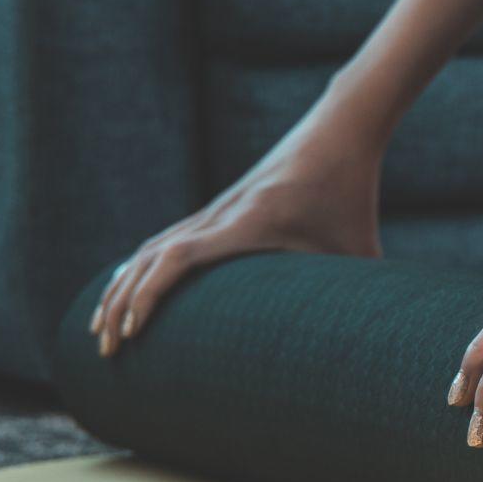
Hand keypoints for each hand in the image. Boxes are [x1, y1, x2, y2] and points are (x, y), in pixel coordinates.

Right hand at [90, 112, 384, 356]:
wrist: (341, 130)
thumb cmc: (352, 192)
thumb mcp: (360, 248)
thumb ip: (366, 296)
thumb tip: (380, 345)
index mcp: (248, 223)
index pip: (178, 257)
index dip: (147, 294)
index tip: (131, 332)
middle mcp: (221, 214)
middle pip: (149, 258)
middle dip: (121, 305)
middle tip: (105, 351)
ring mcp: (216, 209)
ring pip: (152, 247)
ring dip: (122, 287)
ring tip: (102, 328)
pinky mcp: (222, 206)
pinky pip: (169, 238)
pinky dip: (142, 263)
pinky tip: (128, 285)